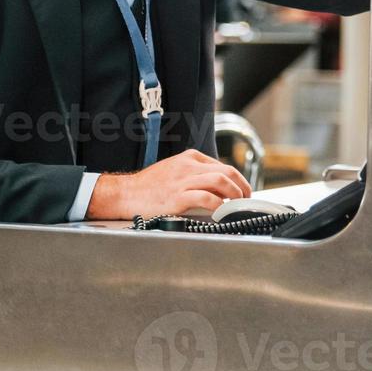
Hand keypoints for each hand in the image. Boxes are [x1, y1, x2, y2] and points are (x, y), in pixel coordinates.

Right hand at [86, 148, 250, 219]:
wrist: (126, 193)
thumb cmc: (150, 186)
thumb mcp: (175, 170)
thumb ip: (195, 175)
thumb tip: (219, 188)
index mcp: (189, 158)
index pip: (222, 166)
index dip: (237, 179)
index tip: (242, 190)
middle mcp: (188, 166)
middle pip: (226, 171)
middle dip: (241, 185)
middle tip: (246, 198)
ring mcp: (182, 181)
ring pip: (220, 181)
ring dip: (234, 193)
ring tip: (237, 204)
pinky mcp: (177, 197)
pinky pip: (206, 198)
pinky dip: (219, 205)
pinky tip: (222, 212)